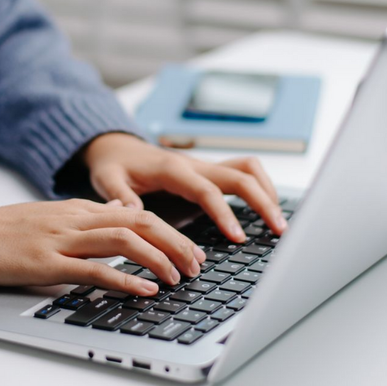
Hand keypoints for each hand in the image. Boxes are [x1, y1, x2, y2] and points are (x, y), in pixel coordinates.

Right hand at [0, 199, 205, 294]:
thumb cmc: (9, 231)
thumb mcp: (55, 215)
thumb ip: (90, 216)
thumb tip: (122, 210)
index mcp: (80, 209)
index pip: (137, 212)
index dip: (170, 231)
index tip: (190, 250)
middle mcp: (77, 220)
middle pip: (140, 221)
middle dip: (175, 242)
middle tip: (197, 264)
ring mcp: (63, 240)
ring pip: (124, 240)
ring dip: (158, 258)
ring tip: (178, 277)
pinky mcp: (48, 263)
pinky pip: (95, 269)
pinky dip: (125, 279)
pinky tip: (145, 289)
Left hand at [82, 132, 286, 240]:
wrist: (117, 147)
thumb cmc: (113, 166)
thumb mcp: (106, 179)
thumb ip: (118, 195)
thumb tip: (133, 212)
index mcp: (173, 170)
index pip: (207, 190)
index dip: (224, 213)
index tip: (237, 237)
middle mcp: (195, 164)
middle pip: (241, 176)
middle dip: (263, 202)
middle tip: (279, 231)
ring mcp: (205, 166)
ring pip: (248, 169)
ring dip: (268, 192)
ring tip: (279, 222)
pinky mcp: (209, 171)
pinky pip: (242, 173)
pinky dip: (260, 188)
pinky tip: (267, 209)